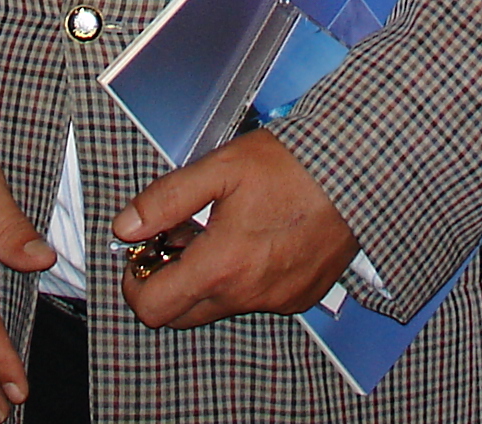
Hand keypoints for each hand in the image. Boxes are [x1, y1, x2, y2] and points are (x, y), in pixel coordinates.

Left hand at [110, 129, 360, 329]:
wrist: (356, 174)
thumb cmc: (290, 166)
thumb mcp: (220, 169)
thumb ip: (166, 200)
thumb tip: (125, 227)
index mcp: (220, 267)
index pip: (153, 308)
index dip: (135, 283)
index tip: (142, 253)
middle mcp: (247, 296)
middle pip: (182, 315)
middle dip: (168, 282)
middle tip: (178, 238)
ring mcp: (276, 301)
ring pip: (220, 306)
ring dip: (207, 278)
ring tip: (221, 229)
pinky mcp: (300, 297)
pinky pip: (256, 300)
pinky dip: (243, 278)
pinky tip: (256, 238)